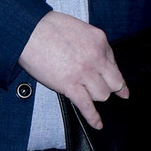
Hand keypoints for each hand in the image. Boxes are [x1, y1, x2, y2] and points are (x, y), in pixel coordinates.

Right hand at [18, 11, 125, 129]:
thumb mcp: (78, 28)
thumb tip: (93, 55)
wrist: (29, 30)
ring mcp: (84, 73)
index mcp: (99, 41)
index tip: (121, 86)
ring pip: (102, 94)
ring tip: (87, 95)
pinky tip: (98, 124)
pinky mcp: (70, 85)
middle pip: (114, 81)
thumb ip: (89, 43)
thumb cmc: (47, 26)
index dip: (114, 75)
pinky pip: (87, 106)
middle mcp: (96, 57)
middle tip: (108, 92)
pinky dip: (93, 117)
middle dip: (111, 87)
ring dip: (96, 96)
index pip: (113, 62)